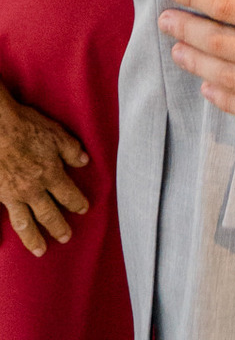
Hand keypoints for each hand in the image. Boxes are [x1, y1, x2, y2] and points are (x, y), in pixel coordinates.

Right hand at [0, 89, 88, 255]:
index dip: (77, 202)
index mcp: (50, 174)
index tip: (84, 209)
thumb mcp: (55, 133)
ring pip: (25, 223)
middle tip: (66, 237)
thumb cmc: (25, 126)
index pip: (68, 194)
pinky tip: (3, 243)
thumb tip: (85, 161)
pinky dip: (0, 234)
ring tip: (41, 250)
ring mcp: (11, 195)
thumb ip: (71, 149)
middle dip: (59, 227)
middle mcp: (32, 189)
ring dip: (34, 239)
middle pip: (48, 214)